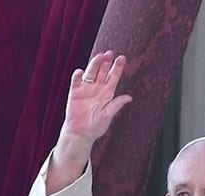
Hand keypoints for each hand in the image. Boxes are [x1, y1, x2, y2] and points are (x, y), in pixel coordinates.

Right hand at [47, 51, 132, 193]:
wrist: (81, 133)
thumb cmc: (95, 126)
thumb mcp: (108, 116)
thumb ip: (116, 105)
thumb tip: (129, 97)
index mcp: (107, 93)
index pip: (113, 77)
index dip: (117, 68)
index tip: (122, 58)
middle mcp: (97, 89)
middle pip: (102, 72)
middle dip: (106, 63)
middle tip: (110, 53)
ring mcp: (85, 89)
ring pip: (90, 74)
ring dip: (94, 65)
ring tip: (99, 57)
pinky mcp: (74, 93)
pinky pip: (76, 83)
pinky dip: (77, 77)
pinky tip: (80, 72)